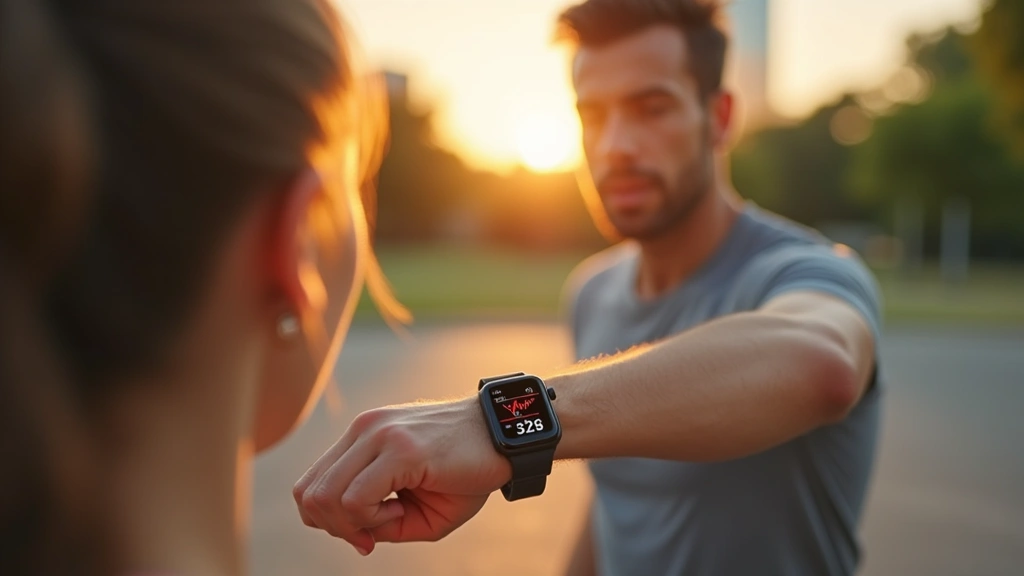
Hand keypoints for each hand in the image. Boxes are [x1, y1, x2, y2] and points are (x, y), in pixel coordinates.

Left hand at [293, 397, 511, 554]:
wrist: (509, 438)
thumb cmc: (468, 471)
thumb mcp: (417, 506)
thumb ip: (377, 520)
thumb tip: (353, 533)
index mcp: (362, 436)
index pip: (310, 484)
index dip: (328, 521)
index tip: (367, 533)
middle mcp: (364, 430)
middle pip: (308, 493)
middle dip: (336, 529)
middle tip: (373, 534)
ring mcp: (378, 435)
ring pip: (325, 497)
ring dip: (353, 524)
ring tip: (394, 516)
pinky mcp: (399, 448)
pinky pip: (355, 498)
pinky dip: (372, 519)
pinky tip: (402, 510)